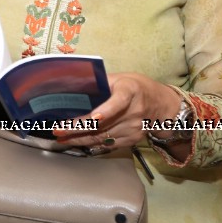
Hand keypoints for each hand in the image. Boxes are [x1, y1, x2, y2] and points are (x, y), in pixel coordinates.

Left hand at [52, 73, 183, 151]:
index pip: (118, 102)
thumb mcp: (120, 78)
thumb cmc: (136, 87)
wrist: (163, 105)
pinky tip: (76, 142)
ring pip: (103, 137)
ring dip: (80, 139)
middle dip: (78, 129)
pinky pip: (108, 144)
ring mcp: (134, 128)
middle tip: (58, 130)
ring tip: (61, 138)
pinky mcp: (133, 139)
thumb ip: (100, 82)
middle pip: (104, 124)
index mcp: (130, 91)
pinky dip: (91, 144)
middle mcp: (134, 112)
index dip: (105, 111)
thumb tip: (72, 84)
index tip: (93, 117)